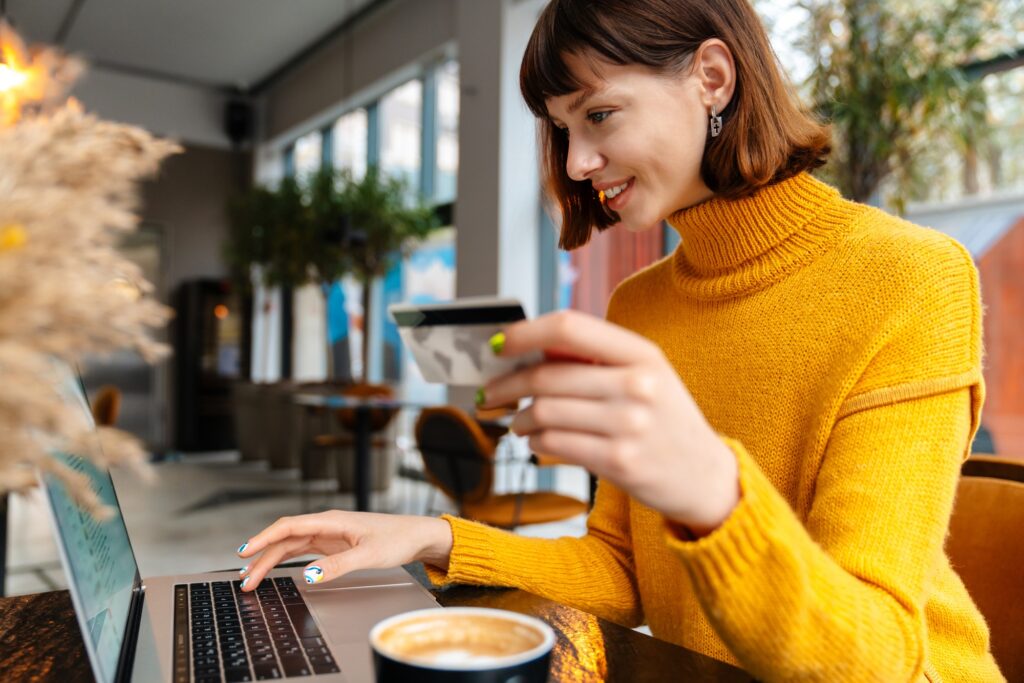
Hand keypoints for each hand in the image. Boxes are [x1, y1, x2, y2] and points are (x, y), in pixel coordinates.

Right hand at [236, 512, 452, 589]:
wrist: (416, 536)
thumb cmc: (397, 538)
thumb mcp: (369, 555)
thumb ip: (338, 565)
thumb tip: (309, 575)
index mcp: (331, 520)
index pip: (288, 527)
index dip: (263, 538)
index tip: (244, 551)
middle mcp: (326, 525)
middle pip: (285, 539)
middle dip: (261, 558)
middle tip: (245, 580)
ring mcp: (329, 534)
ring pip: (291, 546)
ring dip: (270, 560)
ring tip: (252, 578)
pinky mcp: (334, 544)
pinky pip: (302, 551)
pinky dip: (286, 560)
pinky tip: (274, 569)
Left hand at [481, 310, 738, 533]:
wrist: (705, 476)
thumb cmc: (664, 420)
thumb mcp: (645, 375)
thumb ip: (594, 358)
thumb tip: (531, 346)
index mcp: (642, 353)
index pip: (569, 328)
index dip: (524, 333)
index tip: (499, 344)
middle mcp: (638, 384)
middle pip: (547, 375)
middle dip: (507, 385)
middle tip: (492, 392)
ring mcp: (629, 424)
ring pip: (544, 411)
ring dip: (520, 418)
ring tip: (519, 422)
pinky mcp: (619, 462)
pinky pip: (554, 444)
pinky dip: (535, 442)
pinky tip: (537, 441)